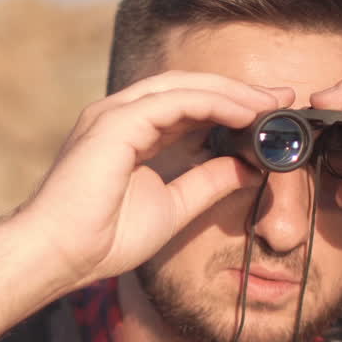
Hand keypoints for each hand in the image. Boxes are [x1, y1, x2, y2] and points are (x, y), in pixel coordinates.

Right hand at [14, 71, 290, 289]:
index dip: (230, 103)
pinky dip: (214, 101)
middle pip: (188, 86)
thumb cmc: (101, 239)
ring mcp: (113, 115)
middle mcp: (119, 115)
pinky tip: (245, 112)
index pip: (186, 104)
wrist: (59, 255)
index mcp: (129, 133)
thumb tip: (248, 167)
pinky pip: (174, 101)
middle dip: (237, 89)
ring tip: (269, 101)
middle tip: (282, 96)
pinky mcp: (114, 123)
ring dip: (231, 91)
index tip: (270, 112)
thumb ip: (206, 182)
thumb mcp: (172, 207)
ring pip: (183, 86)